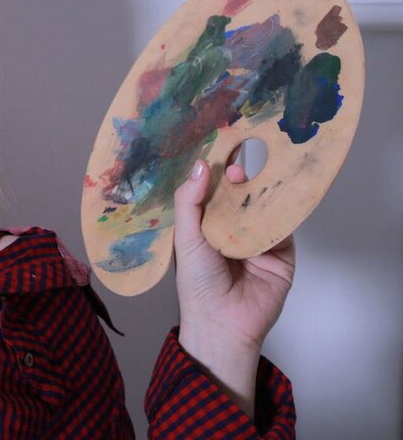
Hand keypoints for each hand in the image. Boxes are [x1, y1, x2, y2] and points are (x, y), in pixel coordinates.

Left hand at [172, 160, 294, 416]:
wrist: (223, 322)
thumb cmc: (197, 283)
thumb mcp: (186, 239)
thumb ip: (190, 203)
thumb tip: (200, 165)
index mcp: (206, 225)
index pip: (212, 191)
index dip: (215, 171)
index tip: (218, 149)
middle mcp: (232, 228)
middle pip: (241, 194)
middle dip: (240, 177)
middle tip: (237, 163)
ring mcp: (259, 238)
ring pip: (264, 205)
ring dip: (260, 190)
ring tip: (254, 174)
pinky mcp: (282, 250)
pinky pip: (285, 225)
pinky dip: (282, 210)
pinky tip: (276, 195)